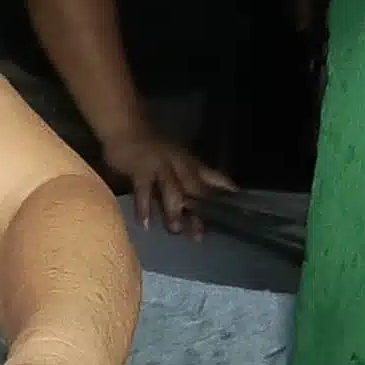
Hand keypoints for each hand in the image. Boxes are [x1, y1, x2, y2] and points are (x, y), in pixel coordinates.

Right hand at [100, 127, 234, 235]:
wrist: (126, 129)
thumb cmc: (152, 151)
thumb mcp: (175, 165)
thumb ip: (187, 185)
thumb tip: (200, 211)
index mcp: (190, 164)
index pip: (214, 177)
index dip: (225, 190)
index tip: (238, 207)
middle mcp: (179, 165)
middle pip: (194, 188)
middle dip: (199, 210)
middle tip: (200, 234)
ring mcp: (160, 166)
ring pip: (171, 188)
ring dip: (174, 209)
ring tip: (175, 230)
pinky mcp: (140, 168)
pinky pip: (143, 189)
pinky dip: (144, 206)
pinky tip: (145, 224)